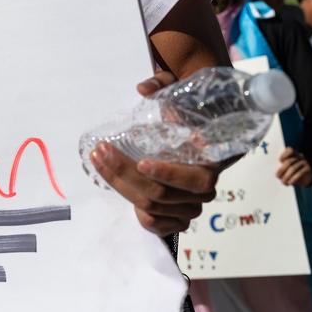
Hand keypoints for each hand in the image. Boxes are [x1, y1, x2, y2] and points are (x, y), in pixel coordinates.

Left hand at [90, 70, 220, 235]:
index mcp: (212, 163)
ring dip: (120, 185)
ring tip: (100, 160)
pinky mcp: (178, 221)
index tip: (141, 163)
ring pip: (150, 206)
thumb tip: (142, 87)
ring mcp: (191, 208)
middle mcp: (205, 190)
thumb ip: (164, 86)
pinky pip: (155, 224)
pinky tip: (122, 188)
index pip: (194, 178)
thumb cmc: (187, 119)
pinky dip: (137, 211)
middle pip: (160, 193)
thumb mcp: (179, 96)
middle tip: (101, 152)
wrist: (196, 145)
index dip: (168, 173)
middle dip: (124, 174)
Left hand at [275, 147, 311, 186]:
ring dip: (286, 176)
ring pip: (293, 168)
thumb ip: (284, 167)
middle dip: (282, 170)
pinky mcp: (308, 169)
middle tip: (278, 177)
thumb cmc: (294, 172)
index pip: (290, 150)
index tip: (280, 160)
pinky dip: (293, 179)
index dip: (284, 155)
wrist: (307, 178)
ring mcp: (305, 162)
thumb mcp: (289, 168)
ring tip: (283, 182)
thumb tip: (277, 173)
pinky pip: (299, 173)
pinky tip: (289, 183)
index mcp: (294, 154)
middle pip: (289, 162)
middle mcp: (300, 157)